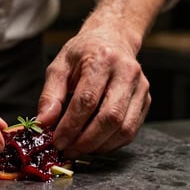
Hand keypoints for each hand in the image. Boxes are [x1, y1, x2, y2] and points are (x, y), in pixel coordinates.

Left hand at [37, 22, 150, 157]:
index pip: (87, 100)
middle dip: (87, 140)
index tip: (57, 141)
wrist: (112, 39)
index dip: (71, 125)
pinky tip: (94, 144)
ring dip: (100, 145)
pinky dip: (111, 143)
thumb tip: (43, 122)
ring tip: (79, 149)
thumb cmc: (83, 53)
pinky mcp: (146, 100)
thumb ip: (50, 95)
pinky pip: (131, 130)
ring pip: (124, 128)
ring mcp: (140, 87)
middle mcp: (126, 72)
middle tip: (68, 150)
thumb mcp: (59, 66)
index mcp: (102, 59)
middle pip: (110, 117)